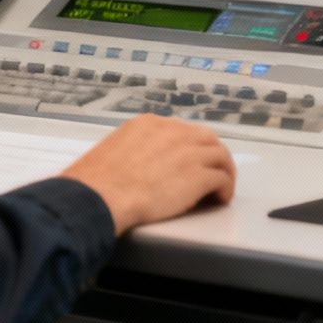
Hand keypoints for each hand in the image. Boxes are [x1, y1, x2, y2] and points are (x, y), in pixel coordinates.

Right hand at [61, 115, 235, 234]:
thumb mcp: (113, 150)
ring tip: (221, 187)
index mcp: (149, 124)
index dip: (188, 148)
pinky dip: (225, 188)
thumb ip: (132, 150)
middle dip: (211, 155)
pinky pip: (222, 178)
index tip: (190, 161)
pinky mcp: (198, 175)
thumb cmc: (96, 182)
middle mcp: (172, 131)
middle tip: (212, 172)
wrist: (101, 196)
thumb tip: (136, 165)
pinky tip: (220, 199)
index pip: (180, 130)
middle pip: (205, 138)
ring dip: (223, 171)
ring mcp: (188, 152)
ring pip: (220, 155)